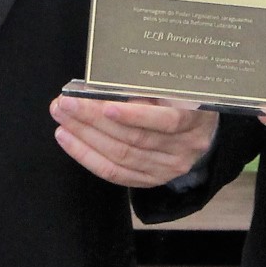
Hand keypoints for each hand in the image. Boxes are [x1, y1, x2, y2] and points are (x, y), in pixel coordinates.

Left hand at [50, 93, 218, 188]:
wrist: (202, 131)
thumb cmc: (181, 99)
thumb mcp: (174, 86)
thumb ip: (146, 87)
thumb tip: (102, 88)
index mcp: (195, 119)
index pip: (166, 120)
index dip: (135, 115)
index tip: (105, 104)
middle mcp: (184, 149)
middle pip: (134, 139)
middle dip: (95, 120)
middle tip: (66, 104)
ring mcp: (167, 168)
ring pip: (120, 156)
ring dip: (85, 137)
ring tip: (63, 119)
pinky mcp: (151, 180)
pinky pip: (115, 173)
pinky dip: (88, 157)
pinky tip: (69, 140)